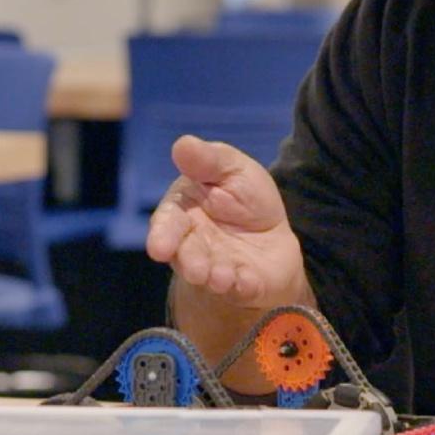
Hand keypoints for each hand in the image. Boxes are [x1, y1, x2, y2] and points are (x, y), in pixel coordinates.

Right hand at [145, 135, 306, 309]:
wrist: (276, 233)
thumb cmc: (244, 198)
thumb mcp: (232, 168)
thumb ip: (208, 161)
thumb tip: (182, 145)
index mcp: (183, 213)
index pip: (167, 224)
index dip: (163, 235)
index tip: (159, 247)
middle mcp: (195, 246)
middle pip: (186, 255)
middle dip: (190, 262)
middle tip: (197, 270)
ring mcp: (218, 268)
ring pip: (210, 276)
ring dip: (214, 277)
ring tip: (220, 278)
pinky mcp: (243, 287)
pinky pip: (241, 290)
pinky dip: (242, 287)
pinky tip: (246, 282)